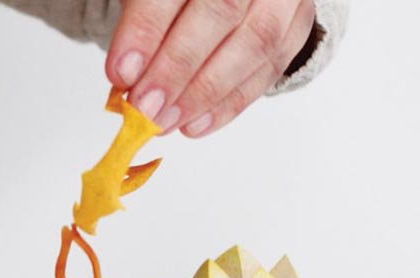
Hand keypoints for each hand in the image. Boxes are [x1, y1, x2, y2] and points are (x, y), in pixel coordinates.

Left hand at [106, 0, 315, 136]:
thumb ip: (139, 21)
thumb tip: (126, 76)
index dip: (147, 29)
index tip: (121, 73)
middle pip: (222, 9)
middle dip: (177, 67)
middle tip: (144, 108)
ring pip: (256, 41)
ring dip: (205, 92)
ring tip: (166, 122)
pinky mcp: (298, 20)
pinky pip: (271, 65)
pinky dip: (231, 102)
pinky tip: (196, 124)